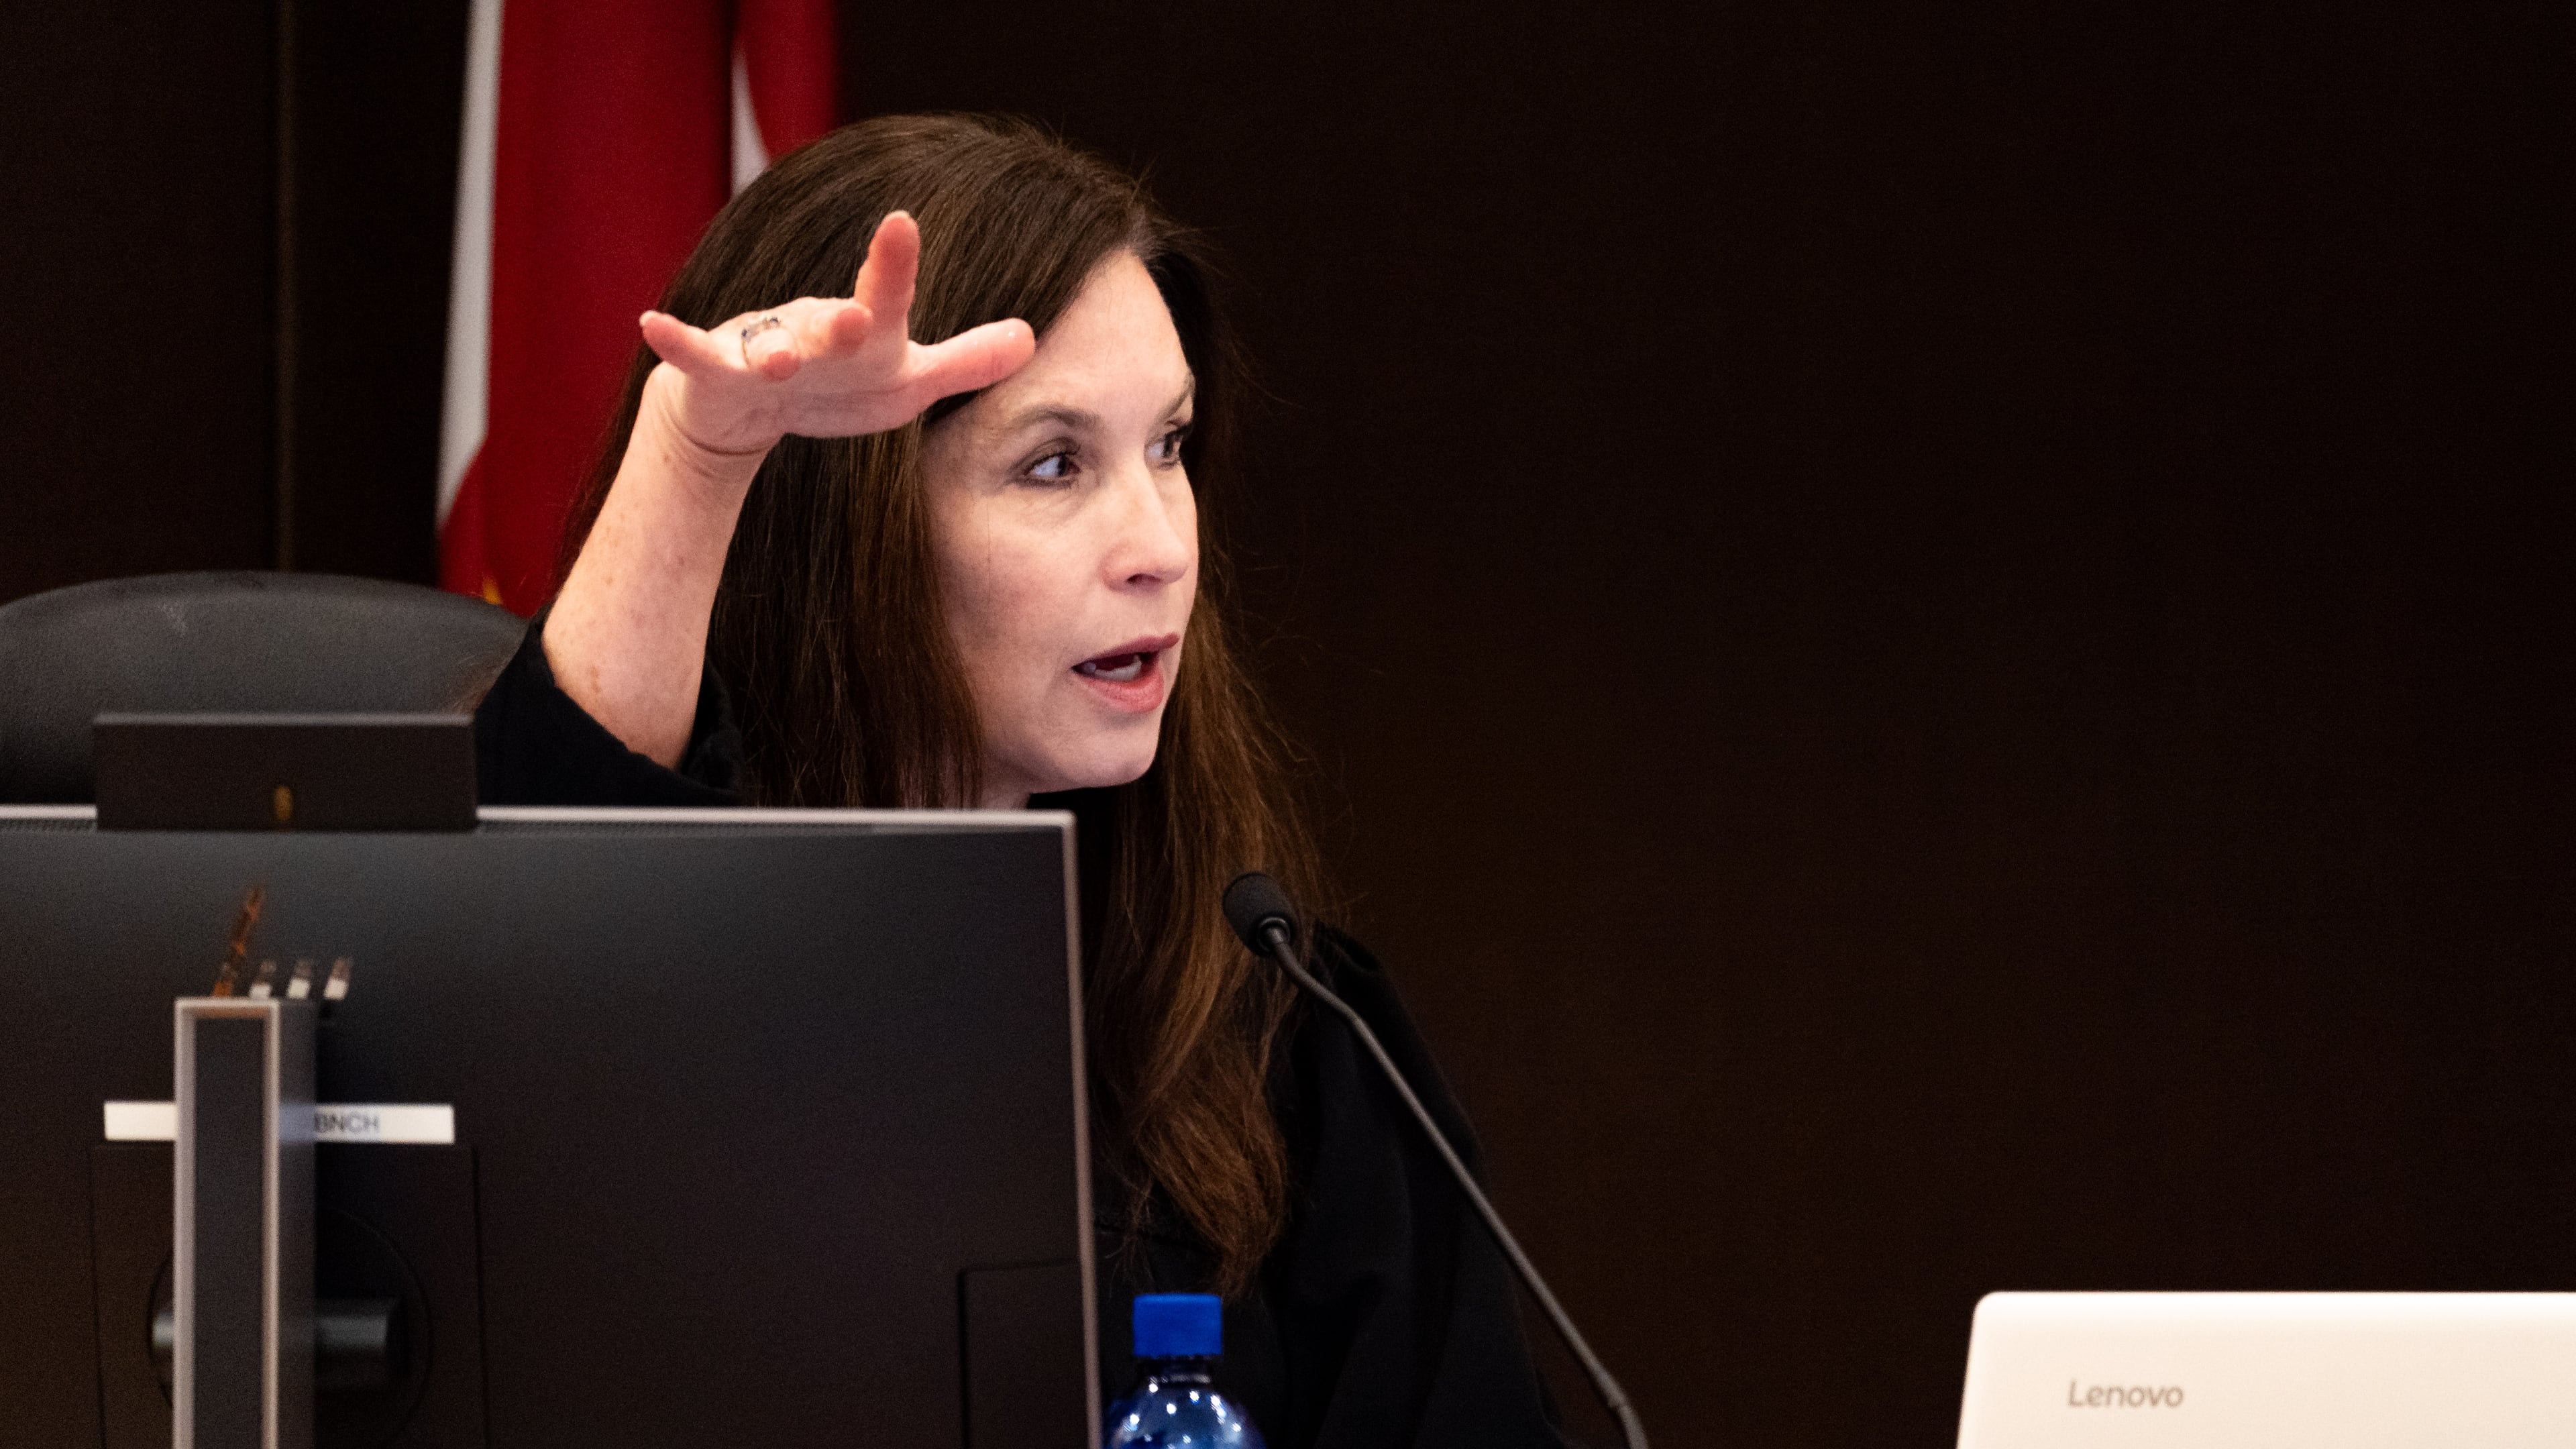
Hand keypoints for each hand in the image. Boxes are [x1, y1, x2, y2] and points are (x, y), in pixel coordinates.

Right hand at [634, 211, 1035, 459]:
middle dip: (841, 323)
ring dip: (773, 352)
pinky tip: (652, 324)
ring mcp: (761, 349)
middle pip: (830, 325)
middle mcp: (814, 330)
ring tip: (784, 358)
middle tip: (859, 315)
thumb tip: (1032, 337)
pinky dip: (675, 341)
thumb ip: (966, 362)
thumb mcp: (907, 384)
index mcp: (864, 330)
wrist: (750, 409)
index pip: (887, 298)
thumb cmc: (839, 389)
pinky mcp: (714, 374)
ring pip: (766, 348)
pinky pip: (694, 358)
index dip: (894, 265)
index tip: (902, 221)